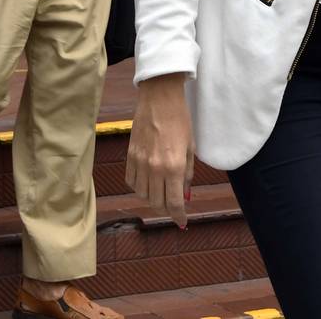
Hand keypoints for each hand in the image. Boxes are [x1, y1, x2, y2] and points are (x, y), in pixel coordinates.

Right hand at [127, 73, 193, 228]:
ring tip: (161, 193)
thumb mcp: (190, 147)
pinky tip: (146, 182)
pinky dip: (138, 187)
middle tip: (173, 206)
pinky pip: (131, 181)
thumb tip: (185, 193)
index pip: (174, 203)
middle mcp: (155, 168)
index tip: (182, 222)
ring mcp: (140, 162)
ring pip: (142, 195)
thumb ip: (187, 173)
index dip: (178, 216)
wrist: (160, 98)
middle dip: (166, 209)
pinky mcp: (130, 155)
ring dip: (152, 199)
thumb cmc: (180, 119)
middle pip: (156, 202)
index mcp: (173, 167)